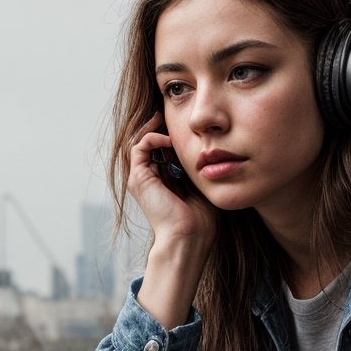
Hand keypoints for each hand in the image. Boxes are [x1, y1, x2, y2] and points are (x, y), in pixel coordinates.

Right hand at [127, 111, 216, 261]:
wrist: (189, 238)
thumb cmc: (200, 220)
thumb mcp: (202, 186)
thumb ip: (200, 169)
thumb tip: (211, 152)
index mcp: (161, 180)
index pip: (160, 148)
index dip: (170, 132)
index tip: (185, 124)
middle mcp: (147, 178)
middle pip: (147, 141)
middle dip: (157, 125)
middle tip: (170, 113)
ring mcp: (141, 178)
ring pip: (139, 141)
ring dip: (152, 128)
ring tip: (165, 118)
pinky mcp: (138, 178)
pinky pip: (139, 147)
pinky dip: (152, 137)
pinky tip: (169, 139)